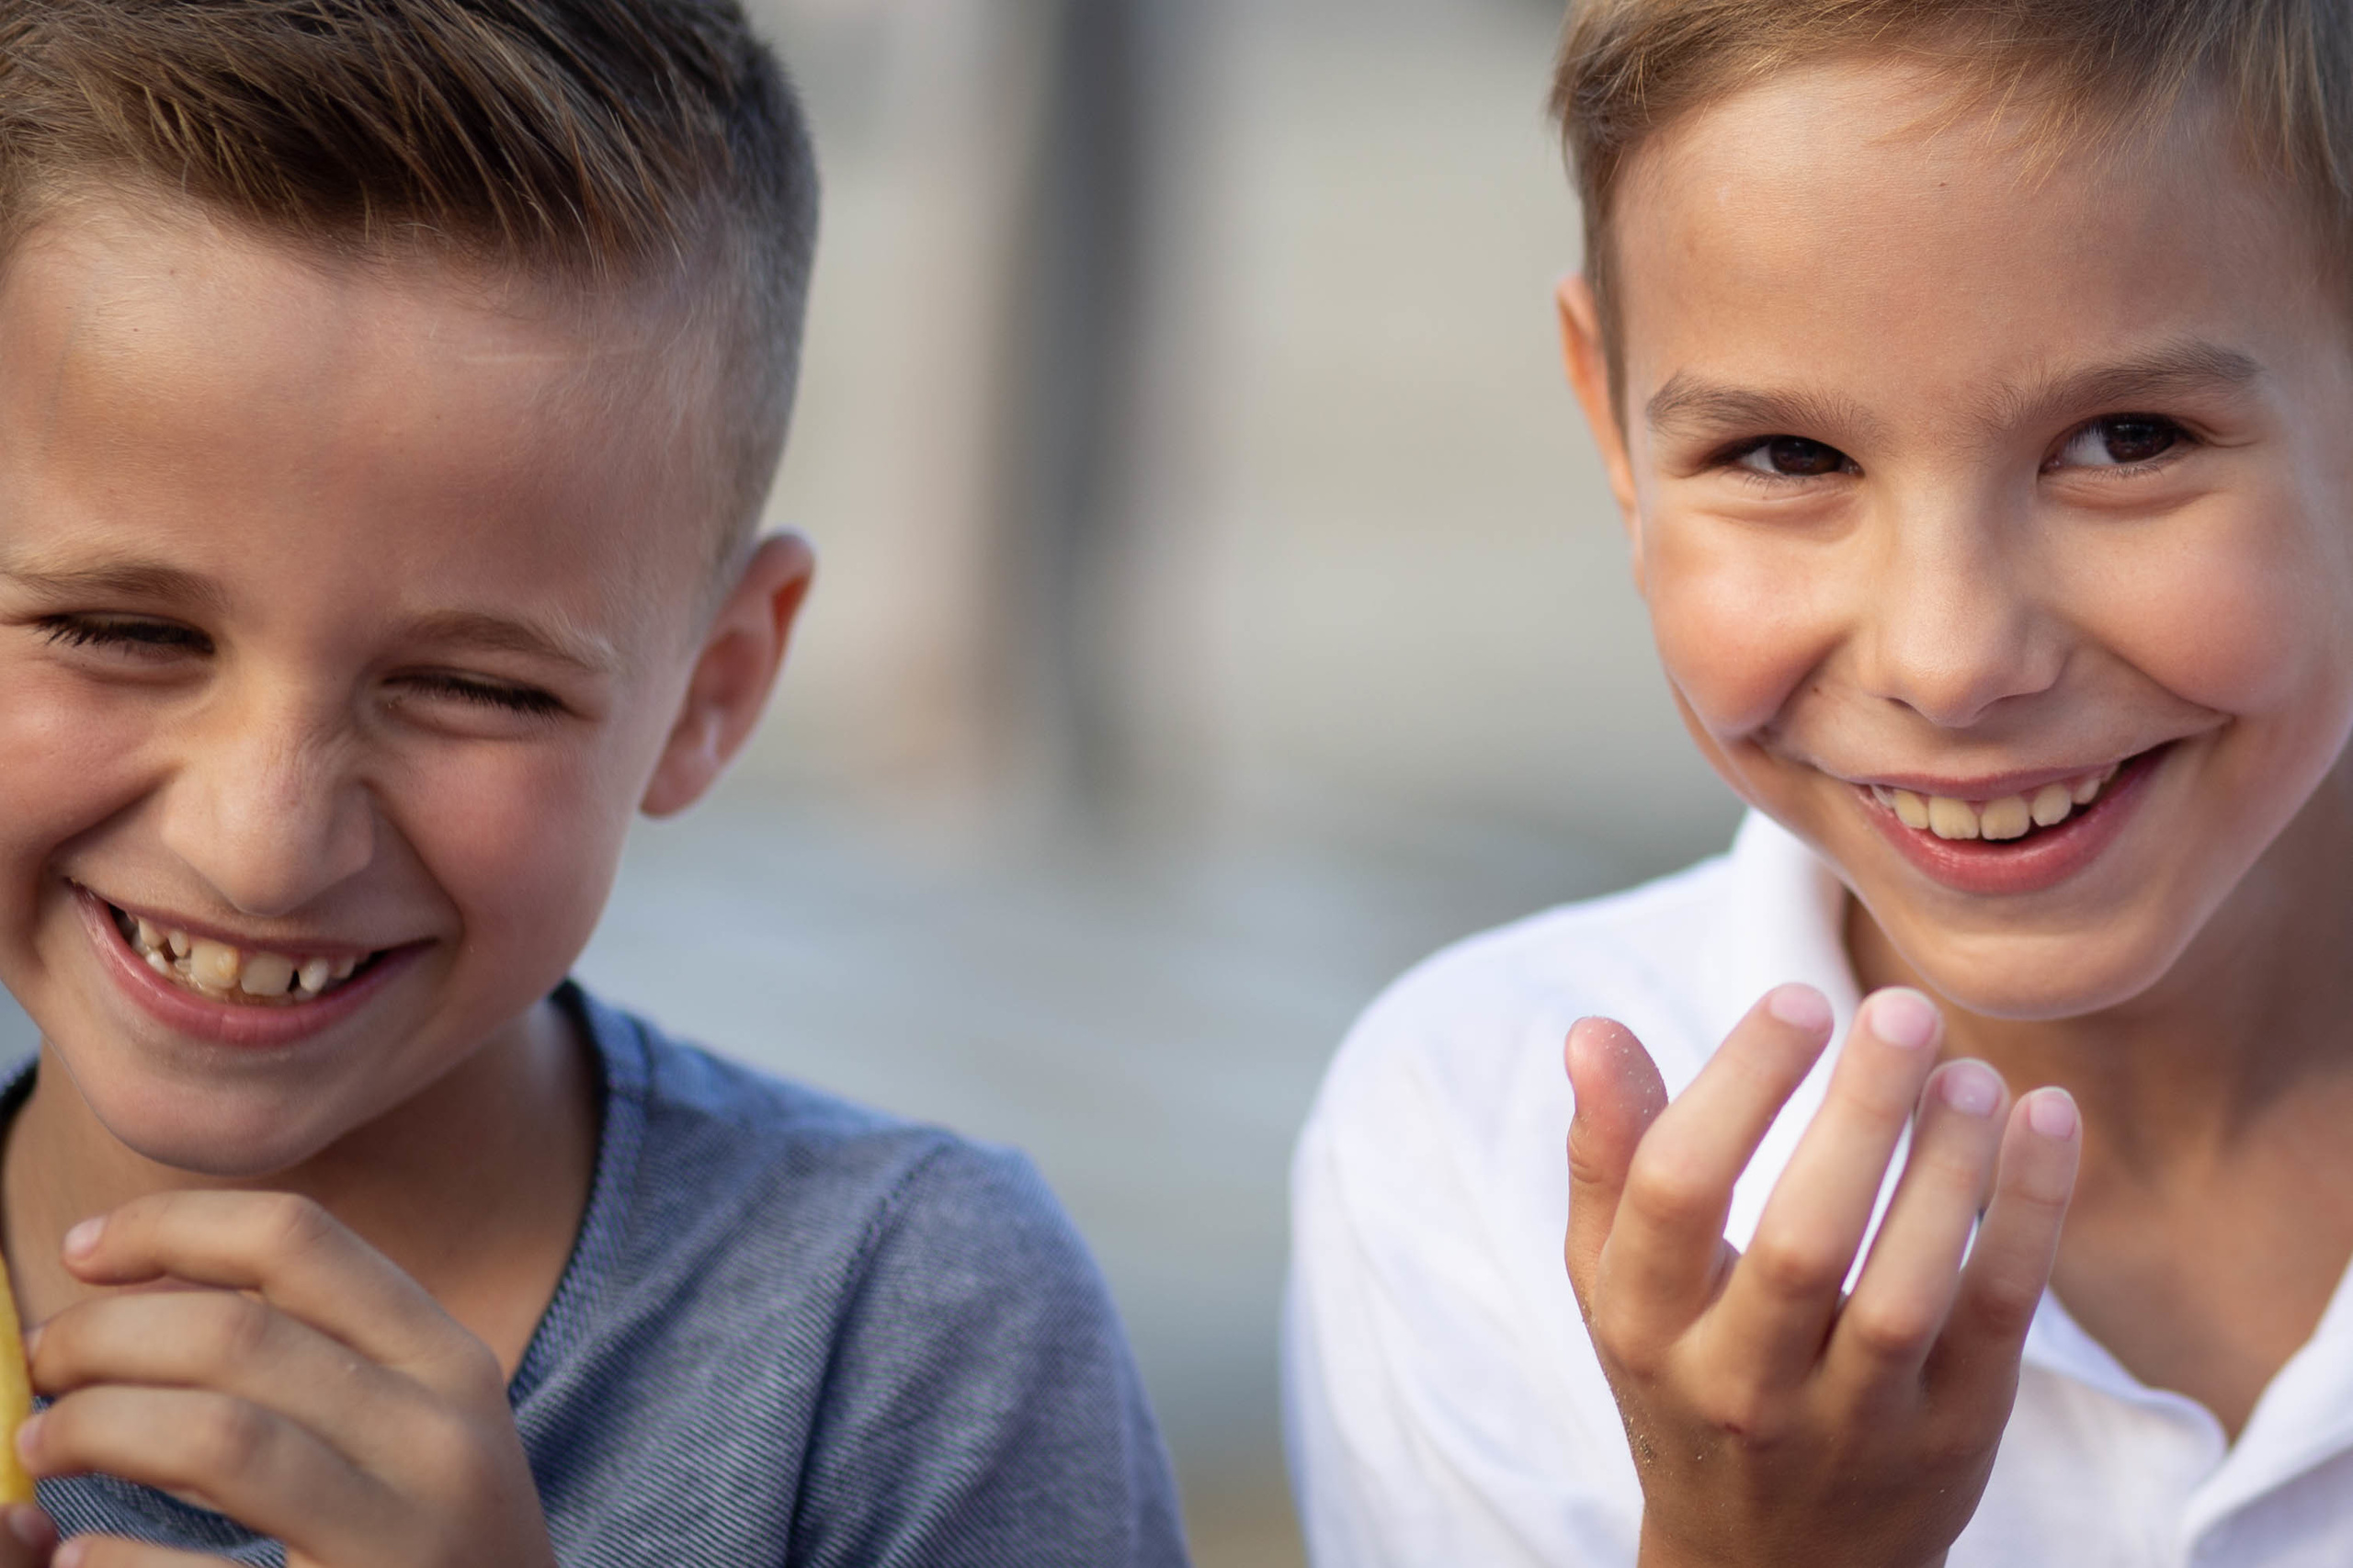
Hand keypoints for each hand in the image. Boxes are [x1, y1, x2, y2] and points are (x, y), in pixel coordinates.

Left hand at [16, 1192, 556, 1567]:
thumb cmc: (432, 1541)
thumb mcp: (417, 1428)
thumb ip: (318, 1358)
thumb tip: (133, 1293)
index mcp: (448, 1364)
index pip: (298, 1242)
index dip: (169, 1228)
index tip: (82, 1250)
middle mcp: (438, 1441)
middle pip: (236, 1336)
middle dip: (101, 1336)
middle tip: (41, 1363)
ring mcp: (400, 1540)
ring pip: (216, 1437)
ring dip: (93, 1427)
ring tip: (43, 1444)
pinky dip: (114, 1561)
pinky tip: (75, 1555)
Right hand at [1564, 986, 2079, 1567]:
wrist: (1770, 1565)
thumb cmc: (1683, 1376)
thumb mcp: (1618, 1282)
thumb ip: (1607, 1155)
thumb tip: (1593, 1029)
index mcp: (1642, 1325)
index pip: (1676, 1189)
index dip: (1739, 1085)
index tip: (1797, 1000)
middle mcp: (1738, 1383)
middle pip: (1801, 1241)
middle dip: (1858, 1114)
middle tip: (1900, 1009)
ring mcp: (1851, 1422)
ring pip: (1907, 1287)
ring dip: (1949, 1165)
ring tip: (1969, 1069)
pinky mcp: (1952, 1439)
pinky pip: (1998, 1318)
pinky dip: (2029, 1213)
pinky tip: (2046, 1118)